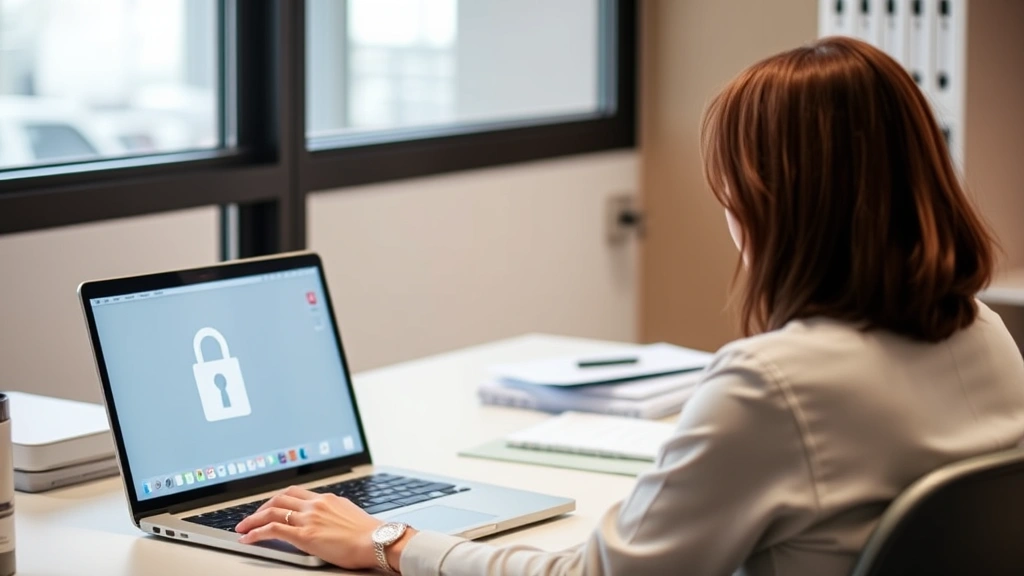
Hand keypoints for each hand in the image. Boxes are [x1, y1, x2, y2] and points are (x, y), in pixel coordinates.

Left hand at [235, 486, 386, 569]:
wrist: (377, 541)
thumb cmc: (369, 534)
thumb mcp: (349, 515)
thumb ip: (334, 514)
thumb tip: (327, 520)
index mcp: (326, 499)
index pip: (294, 493)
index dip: (277, 499)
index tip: (268, 506)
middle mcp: (315, 504)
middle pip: (279, 499)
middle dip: (261, 508)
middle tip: (251, 517)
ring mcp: (308, 518)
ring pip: (271, 511)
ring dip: (253, 519)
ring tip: (242, 527)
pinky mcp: (304, 535)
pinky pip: (272, 530)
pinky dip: (256, 533)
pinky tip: (248, 538)